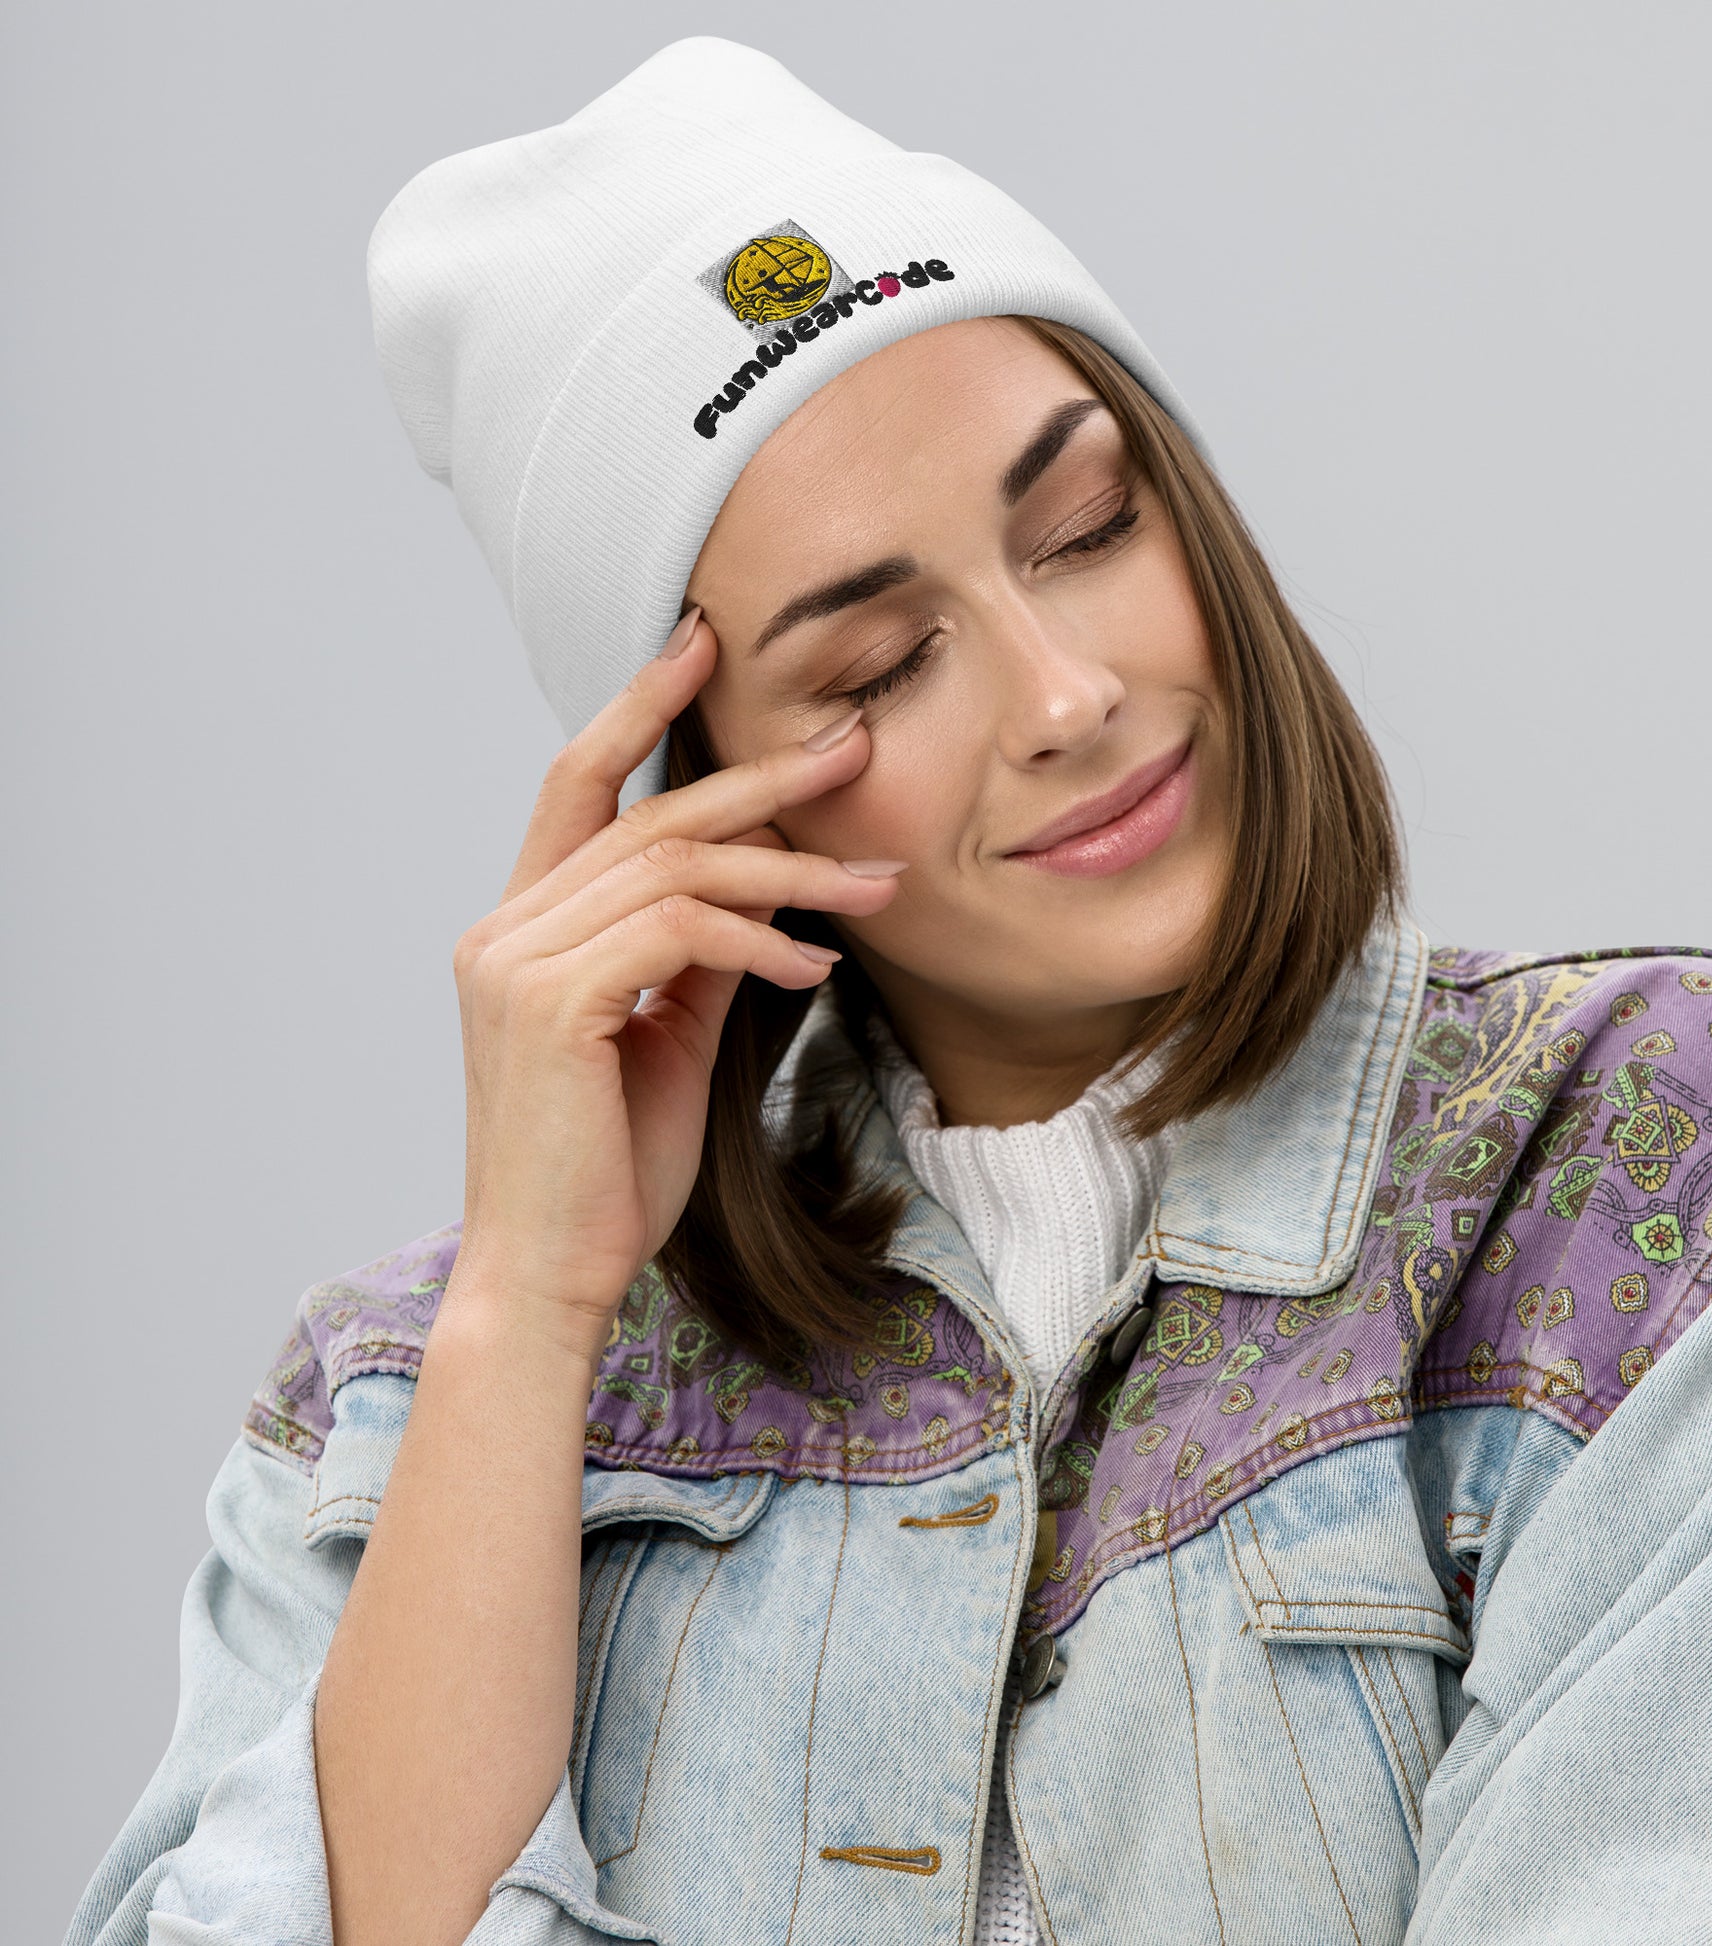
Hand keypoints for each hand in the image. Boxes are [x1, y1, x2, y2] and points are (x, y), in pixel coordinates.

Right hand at [439, 608, 900, 1359]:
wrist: (553, 1275)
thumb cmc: (609, 1169)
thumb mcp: (666, 1041)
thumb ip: (696, 958)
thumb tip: (762, 898)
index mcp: (520, 927)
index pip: (575, 784)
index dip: (637, 706)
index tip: (703, 644)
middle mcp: (503, 927)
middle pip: (647, 814)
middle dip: (759, 775)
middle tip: (853, 747)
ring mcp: (514, 960)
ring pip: (673, 866)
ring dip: (790, 871)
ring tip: (877, 884)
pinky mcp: (547, 1003)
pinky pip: (677, 932)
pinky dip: (757, 941)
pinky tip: (813, 969)